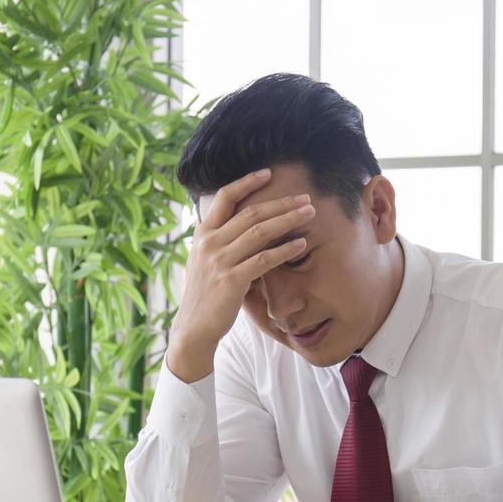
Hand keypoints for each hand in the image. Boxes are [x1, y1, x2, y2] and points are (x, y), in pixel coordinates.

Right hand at [166, 168, 315, 382]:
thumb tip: (244, 225)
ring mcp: (219, 261)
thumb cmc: (205, 294)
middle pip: (250, 212)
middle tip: (305, 198)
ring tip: (309, 214)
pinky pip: (264, 260)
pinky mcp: (232, 280)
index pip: (225, 197)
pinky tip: (301, 244)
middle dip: (281, 203)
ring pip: (259, 232)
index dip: (247, 182)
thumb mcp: (206, 261)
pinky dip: (285, 250)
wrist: (193, 328)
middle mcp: (209, 243)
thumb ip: (221, 241)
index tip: (268, 173)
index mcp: (203, 234)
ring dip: (288, 220)